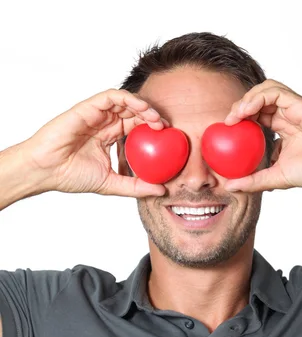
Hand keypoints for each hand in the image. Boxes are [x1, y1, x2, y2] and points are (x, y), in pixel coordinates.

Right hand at [23, 89, 168, 196]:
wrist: (46, 170)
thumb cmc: (71, 176)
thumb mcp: (111, 184)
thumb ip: (136, 186)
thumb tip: (162, 190)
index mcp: (108, 137)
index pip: (135, 128)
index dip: (153, 129)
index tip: (168, 138)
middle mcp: (103, 123)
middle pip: (133, 113)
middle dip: (152, 117)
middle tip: (167, 127)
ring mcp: (95, 114)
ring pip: (125, 101)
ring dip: (144, 106)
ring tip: (157, 119)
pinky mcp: (87, 107)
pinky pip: (111, 96)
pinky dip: (129, 99)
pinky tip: (142, 109)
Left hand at [223, 79, 301, 192]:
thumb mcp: (276, 178)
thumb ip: (253, 181)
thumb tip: (230, 187)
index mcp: (282, 129)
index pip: (255, 117)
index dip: (239, 120)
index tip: (225, 133)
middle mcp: (287, 115)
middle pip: (257, 101)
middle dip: (239, 108)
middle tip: (227, 123)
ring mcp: (293, 108)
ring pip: (265, 90)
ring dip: (246, 99)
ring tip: (235, 116)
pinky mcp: (300, 103)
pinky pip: (275, 91)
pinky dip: (258, 97)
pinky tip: (246, 110)